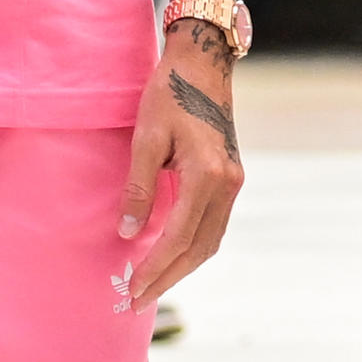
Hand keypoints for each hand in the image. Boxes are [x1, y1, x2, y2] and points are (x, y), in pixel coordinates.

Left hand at [118, 23, 243, 308]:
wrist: (203, 61)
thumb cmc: (170, 92)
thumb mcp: (146, 136)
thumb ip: (138, 187)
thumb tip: (127, 233)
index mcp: (208, 174)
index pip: (178, 238)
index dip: (153, 268)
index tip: (129, 290)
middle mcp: (228, 183)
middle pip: (199, 248)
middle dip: (167, 277)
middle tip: (135, 300)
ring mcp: (234, 180)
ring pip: (210, 240)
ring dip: (181, 266)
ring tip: (150, 284)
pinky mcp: (231, 176)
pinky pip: (213, 224)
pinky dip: (192, 245)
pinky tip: (170, 253)